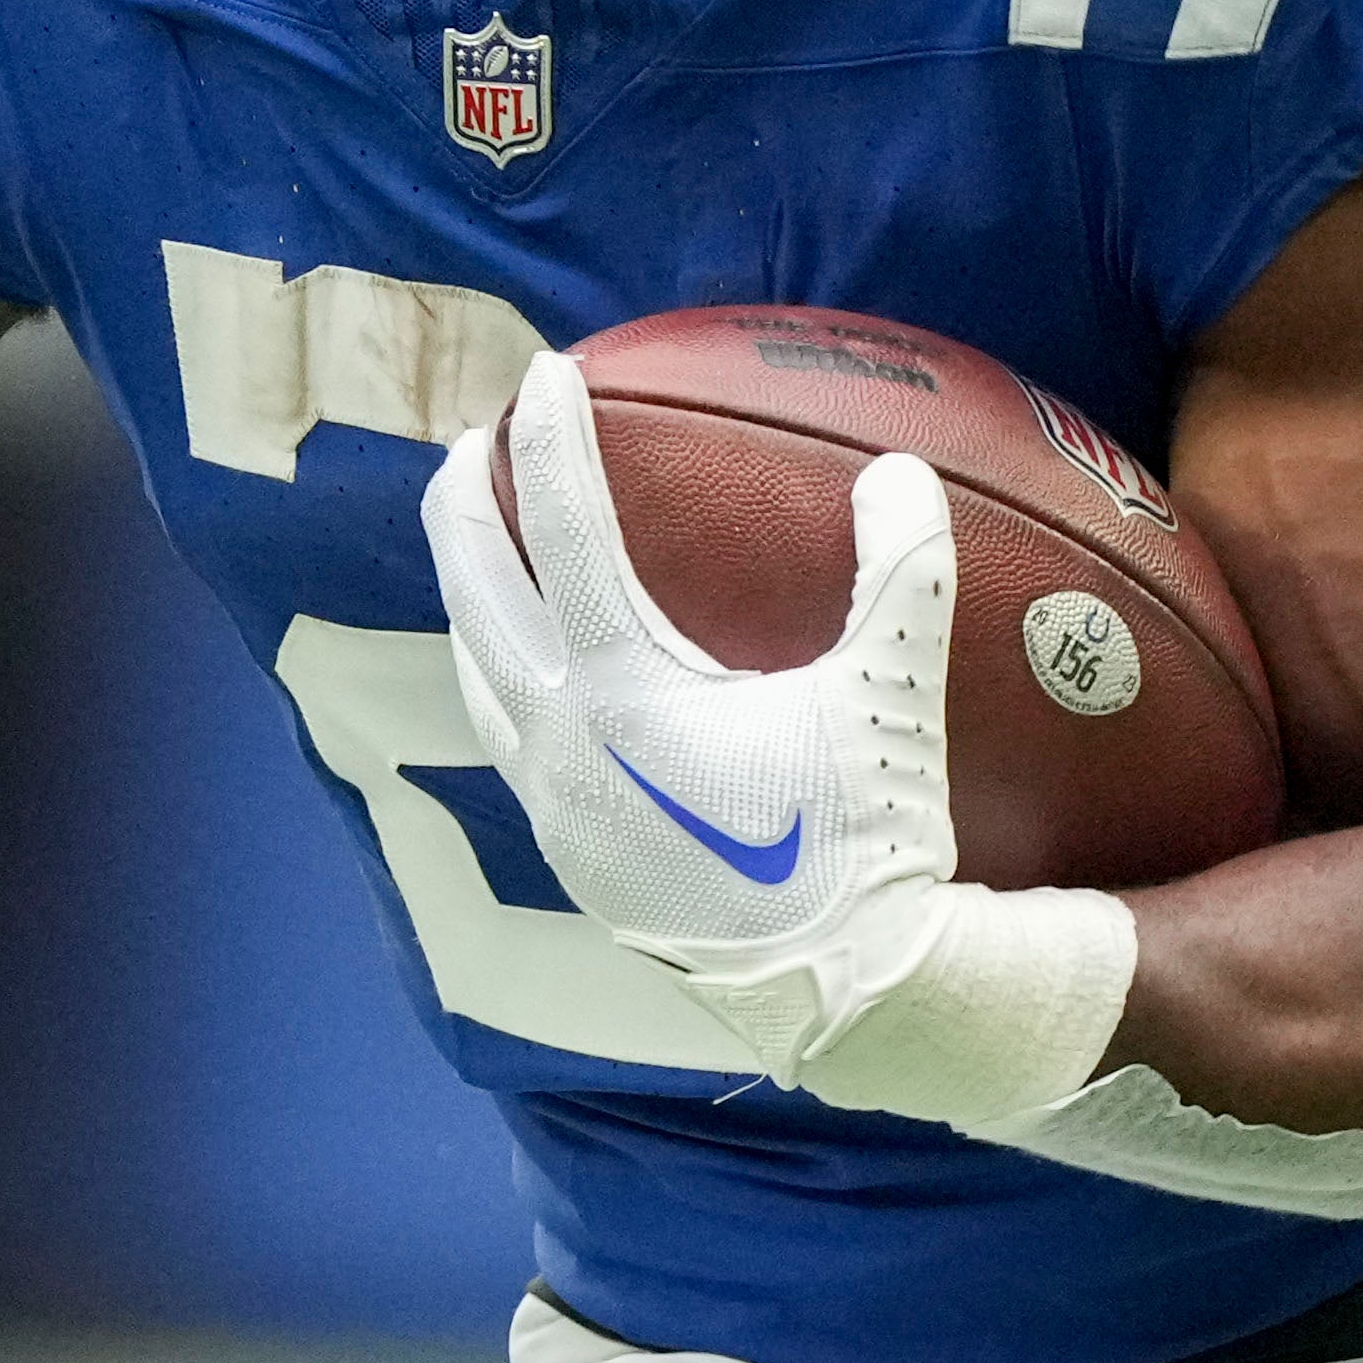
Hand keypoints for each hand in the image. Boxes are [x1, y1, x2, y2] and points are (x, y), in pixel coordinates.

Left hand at [424, 363, 999, 1089]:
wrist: (844, 988)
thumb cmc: (867, 842)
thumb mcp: (892, 698)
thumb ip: (901, 571)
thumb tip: (899, 468)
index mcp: (623, 693)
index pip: (564, 534)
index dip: (548, 442)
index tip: (545, 373)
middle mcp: (561, 745)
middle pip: (476, 596)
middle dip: (462, 506)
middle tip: (471, 441)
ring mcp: (553, 806)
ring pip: (476, 675)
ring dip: (471, 598)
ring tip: (482, 548)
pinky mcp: (568, 853)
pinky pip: (508, 740)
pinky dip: (503, 677)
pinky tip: (534, 670)